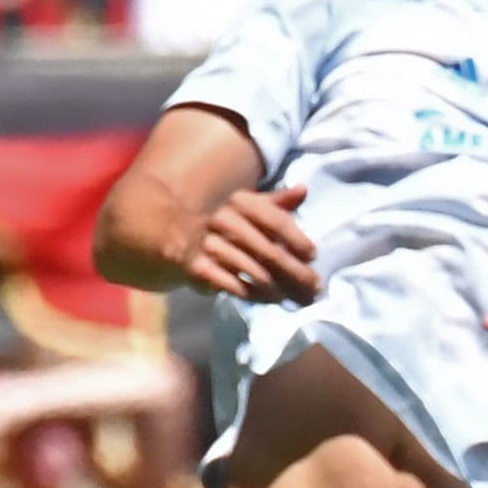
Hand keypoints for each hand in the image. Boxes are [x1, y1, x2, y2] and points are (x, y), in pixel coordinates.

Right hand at [181, 183, 321, 302]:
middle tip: (314, 288)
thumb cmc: (224, 223)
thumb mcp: (248, 207)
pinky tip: (269, 299)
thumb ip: (276, 203)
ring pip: (256, 273)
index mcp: (240, 202)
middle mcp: (225, 221)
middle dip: (296, 273)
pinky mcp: (200, 269)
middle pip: (271, 252)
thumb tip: (304, 189)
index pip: (277, 221)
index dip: (298, 240)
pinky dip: (256, 295)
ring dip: (279, 289)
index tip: (312, 256)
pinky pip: (236, 286)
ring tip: (295, 297)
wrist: (173, 235)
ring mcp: (211, 246)